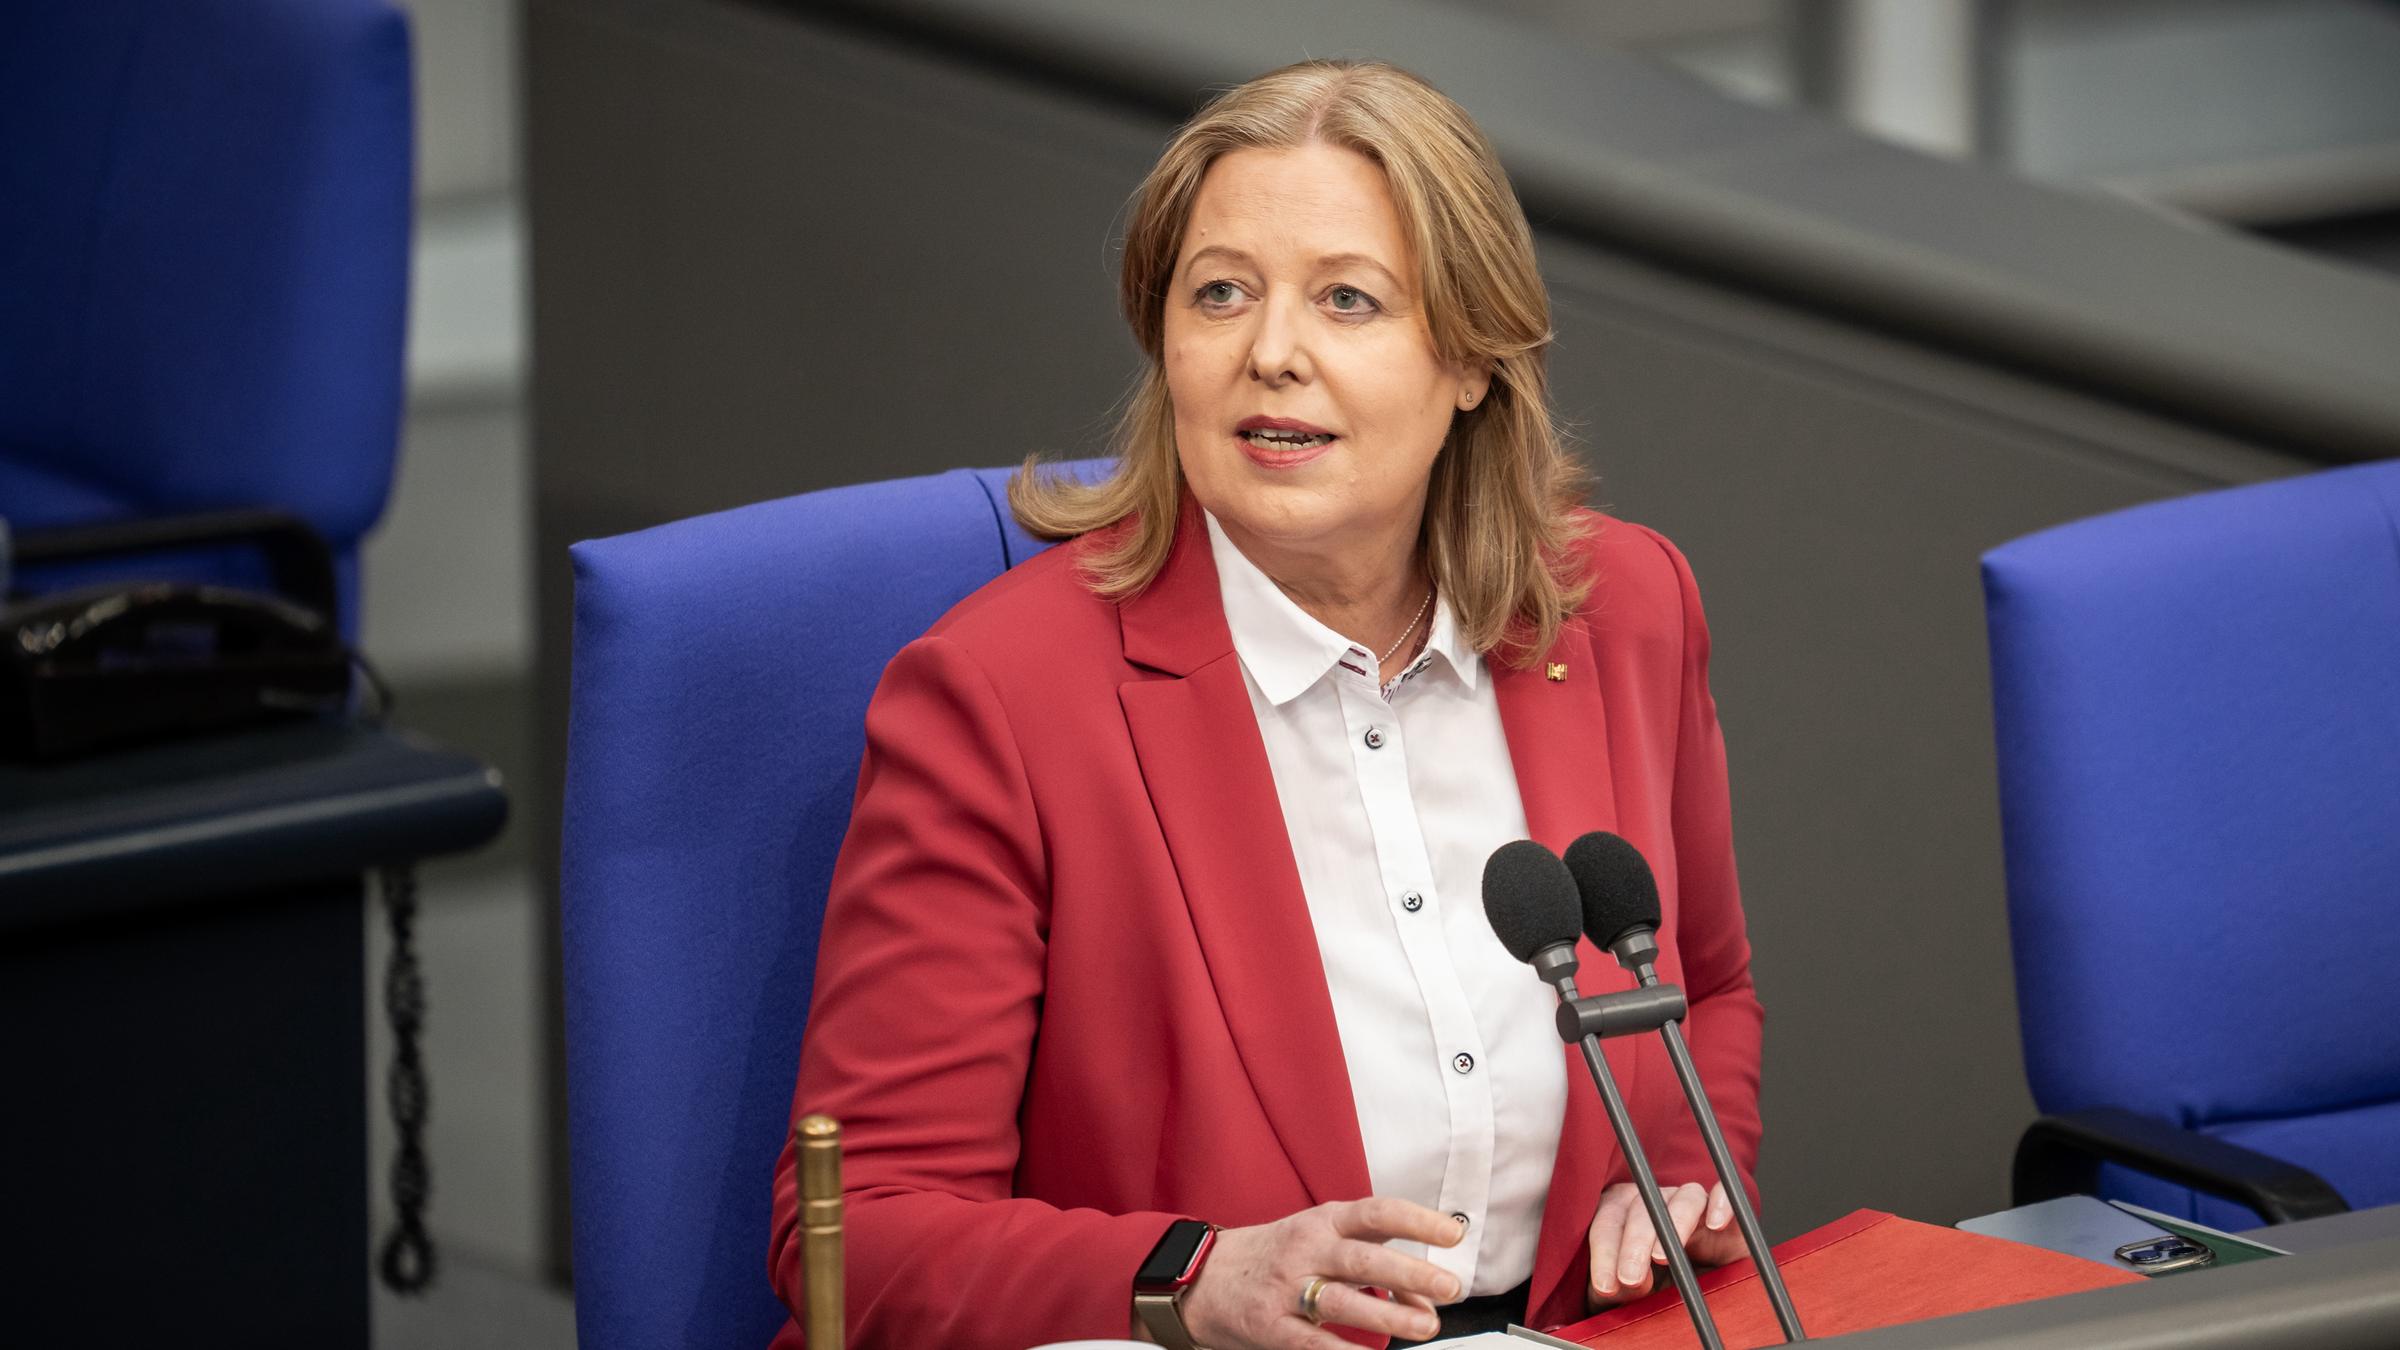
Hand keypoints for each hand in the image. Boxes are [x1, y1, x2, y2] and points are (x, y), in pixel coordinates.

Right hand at [1179, 1196, 1465, 1348]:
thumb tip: (1422, 1298)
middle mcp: (1306, 1249)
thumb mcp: (1319, 1241)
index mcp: (1323, 1221)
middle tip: (1449, 1288)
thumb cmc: (1274, 1257)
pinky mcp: (1270, 1325)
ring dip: (1390, 1316)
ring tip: (1425, 1326)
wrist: (1201, 1276)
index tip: (1454, 1233)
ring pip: (1343, 1302)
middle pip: (1365, 1260)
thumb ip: (1372, 1262)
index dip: (1418, 1221)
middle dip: (1412, 1274)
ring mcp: (1286, 1288)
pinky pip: (1312, 1342)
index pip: (1377, 1213)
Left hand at [1585, 1181, 1743, 1308]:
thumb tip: (1626, 1283)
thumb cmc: (1657, 1299)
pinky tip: (1714, 1224)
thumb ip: (1619, 1291)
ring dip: (1671, 1224)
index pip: (1609, 1219)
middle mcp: (1660, 1205)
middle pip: (1643, 1205)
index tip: (1606, 1286)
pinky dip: (1721, 1202)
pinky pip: (1726, 1195)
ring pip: (1683, 1197)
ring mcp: (1696, 1209)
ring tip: (1661, 1258)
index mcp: (1627, 1216)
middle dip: (1632, 1243)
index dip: (1604, 1251)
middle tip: (1630, 1278)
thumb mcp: (1631, 1299)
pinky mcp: (1731, 1221)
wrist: (1703, 1310)